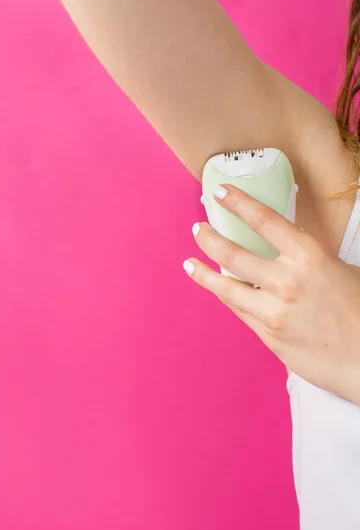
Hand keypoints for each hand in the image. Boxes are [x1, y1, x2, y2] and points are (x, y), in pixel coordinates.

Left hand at [183, 184, 359, 403]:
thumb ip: (307, 260)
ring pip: (226, 288)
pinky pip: (239, 311)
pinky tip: (216, 289)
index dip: (238, 203)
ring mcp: (273, 311)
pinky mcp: (268, 336)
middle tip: (198, 229)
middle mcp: (285, 281)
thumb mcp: (339, 270)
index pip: (264, 220)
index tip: (220, 193)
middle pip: (233, 254)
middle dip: (209, 238)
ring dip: (203, 273)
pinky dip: (225, 297)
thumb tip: (283, 252)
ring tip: (190, 263)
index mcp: (309, 257)